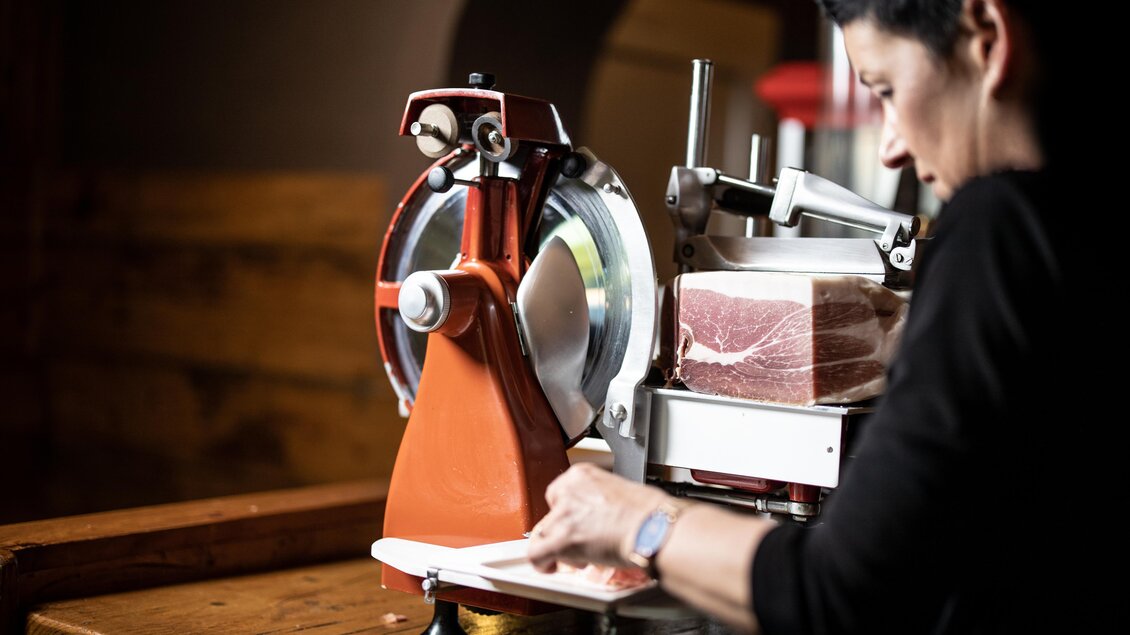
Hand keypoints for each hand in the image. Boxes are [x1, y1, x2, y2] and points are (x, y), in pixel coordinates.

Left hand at [526, 462, 671, 572]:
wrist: (653, 528)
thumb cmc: (648, 513)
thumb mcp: (619, 491)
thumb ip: (598, 500)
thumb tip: (595, 515)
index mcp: (581, 475)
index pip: (558, 494)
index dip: (567, 514)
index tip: (576, 522)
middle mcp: (568, 492)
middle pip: (550, 515)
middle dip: (564, 531)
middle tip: (582, 541)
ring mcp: (563, 516)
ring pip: (543, 535)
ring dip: (558, 547)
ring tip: (580, 554)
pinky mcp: (562, 540)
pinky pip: (536, 554)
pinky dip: (541, 563)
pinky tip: (552, 566)